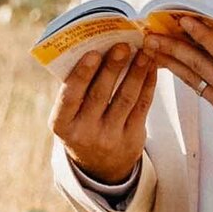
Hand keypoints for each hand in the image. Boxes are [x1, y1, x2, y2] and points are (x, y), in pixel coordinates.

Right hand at [50, 39, 158, 185]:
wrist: (101, 166)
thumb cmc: (82, 125)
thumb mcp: (70, 116)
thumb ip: (77, 89)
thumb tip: (97, 47)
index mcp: (62, 124)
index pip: (70, 97)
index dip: (82, 74)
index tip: (93, 53)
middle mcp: (84, 133)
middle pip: (100, 95)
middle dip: (113, 68)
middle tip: (123, 45)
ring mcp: (109, 138)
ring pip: (125, 99)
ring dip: (136, 72)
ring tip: (143, 52)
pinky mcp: (132, 139)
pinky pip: (142, 106)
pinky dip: (148, 84)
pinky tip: (150, 67)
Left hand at [155, 19, 212, 163]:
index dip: (203, 35)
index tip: (184, 20)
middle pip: (200, 66)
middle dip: (175, 46)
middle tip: (153, 31)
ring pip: (195, 79)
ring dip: (172, 60)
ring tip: (152, 46)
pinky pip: (200, 89)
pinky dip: (184, 74)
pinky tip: (171, 62)